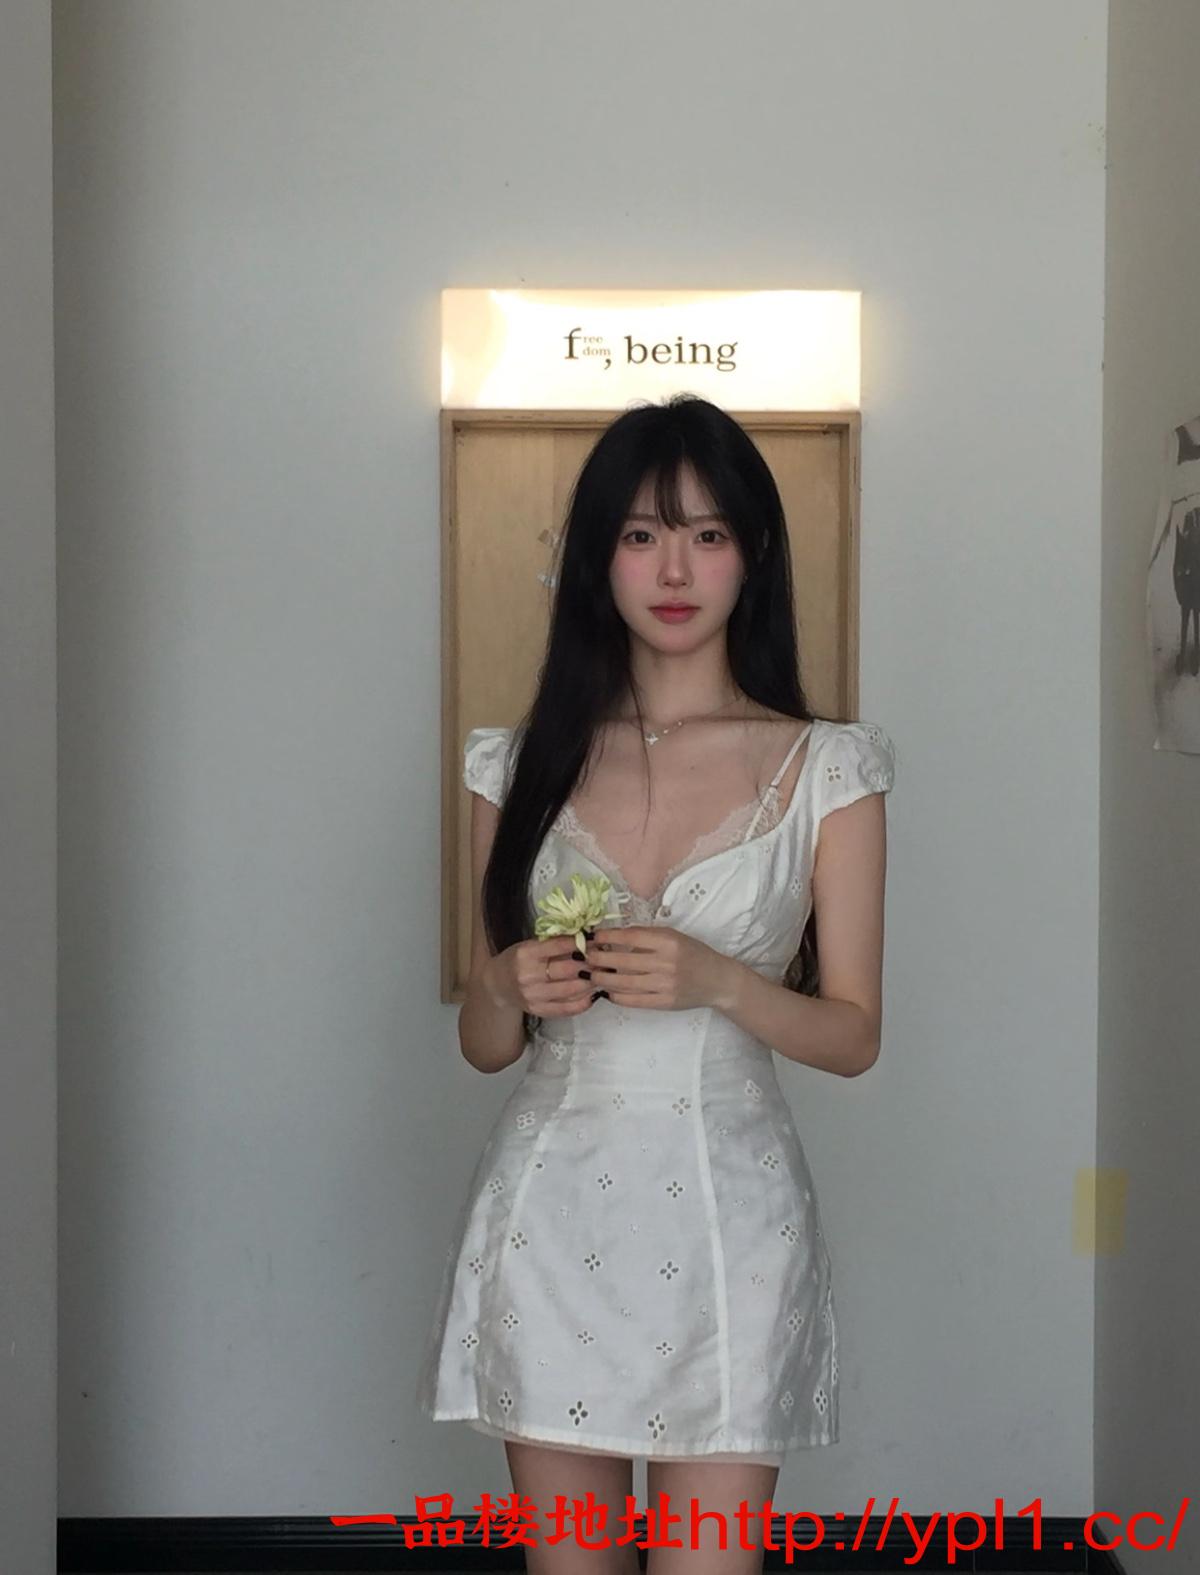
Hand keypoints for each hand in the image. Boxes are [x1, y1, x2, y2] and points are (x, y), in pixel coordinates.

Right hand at [483, 935, 602, 1017]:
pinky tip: (592, 995)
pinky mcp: (538, 1010)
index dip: (581, 943)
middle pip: (568, 969)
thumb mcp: (530, 945)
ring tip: (603, 976)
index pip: (559, 946)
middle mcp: (528, 976)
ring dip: (591, 983)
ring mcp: (533, 995)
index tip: (596, 940)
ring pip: (571, 989)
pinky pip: (566, 1008)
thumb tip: (586, 937)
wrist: (497, 984)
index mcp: (526, 954)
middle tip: (605, 960)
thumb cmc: (517, 960)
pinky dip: (583, 1002)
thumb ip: (554, 943)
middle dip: (590, 964)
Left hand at [586, 925, 740, 1011]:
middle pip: (622, 961)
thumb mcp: (673, 937)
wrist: (717, 981)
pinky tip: (607, 991)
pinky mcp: (664, 1003)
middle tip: (583, 957)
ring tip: (590, 975)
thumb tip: (613, 936)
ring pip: (623, 983)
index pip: (630, 937)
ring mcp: (665, 985)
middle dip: (598, 958)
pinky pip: (633, 1000)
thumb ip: (646, 936)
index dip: (607, 937)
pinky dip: (616, 996)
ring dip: (602, 979)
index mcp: (668, 941)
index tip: (592, 936)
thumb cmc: (693, 954)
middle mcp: (666, 963)